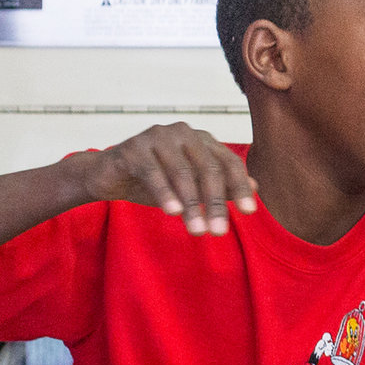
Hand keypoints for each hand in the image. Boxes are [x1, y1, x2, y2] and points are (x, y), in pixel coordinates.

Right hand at [77, 123, 258, 236]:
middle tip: (219, 232)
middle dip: (215, 203)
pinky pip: (153, 172)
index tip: (248, 213)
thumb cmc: (155, 180)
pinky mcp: (134, 147)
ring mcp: (159, 136)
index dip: (240, 187)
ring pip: (183, 172)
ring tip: (197, 230)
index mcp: (202, 139)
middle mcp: (184, 132)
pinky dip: (165, 193)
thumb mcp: (191, 187)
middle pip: (208, 168)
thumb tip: (255, 188)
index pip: (228, 162)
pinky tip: (173, 213)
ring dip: (192, 205)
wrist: (108, 176)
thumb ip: (221, 185)